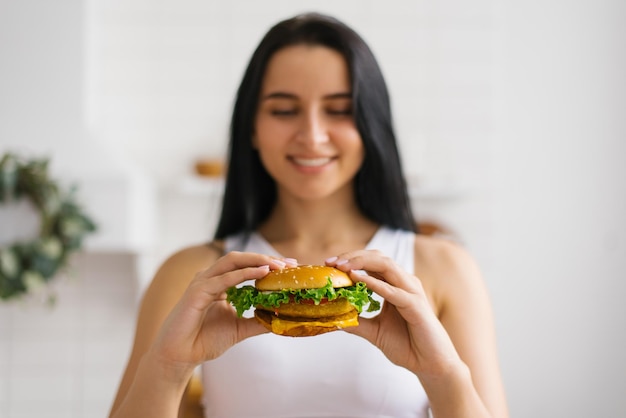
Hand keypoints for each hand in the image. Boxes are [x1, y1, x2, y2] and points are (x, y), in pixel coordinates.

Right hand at [149, 252, 294, 375]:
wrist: (180, 356)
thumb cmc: (204, 340)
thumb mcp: (239, 329)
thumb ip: (258, 321)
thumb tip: (281, 319)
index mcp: (220, 283)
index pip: (246, 266)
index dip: (268, 264)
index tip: (290, 266)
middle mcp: (211, 278)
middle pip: (241, 258)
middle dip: (266, 258)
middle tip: (289, 263)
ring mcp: (203, 282)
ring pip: (233, 262)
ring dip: (257, 261)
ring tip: (278, 265)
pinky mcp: (197, 292)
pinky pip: (224, 278)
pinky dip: (244, 273)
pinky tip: (262, 273)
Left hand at [326, 250, 462, 378]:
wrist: (430, 365)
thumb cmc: (408, 345)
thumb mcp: (374, 331)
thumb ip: (356, 322)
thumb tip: (332, 318)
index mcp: (395, 285)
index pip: (372, 262)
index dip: (351, 260)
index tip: (329, 264)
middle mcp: (404, 283)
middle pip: (378, 258)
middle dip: (353, 256)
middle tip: (331, 262)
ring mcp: (411, 292)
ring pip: (386, 266)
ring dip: (362, 263)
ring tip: (342, 267)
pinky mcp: (416, 305)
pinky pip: (393, 290)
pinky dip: (374, 282)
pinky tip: (357, 278)